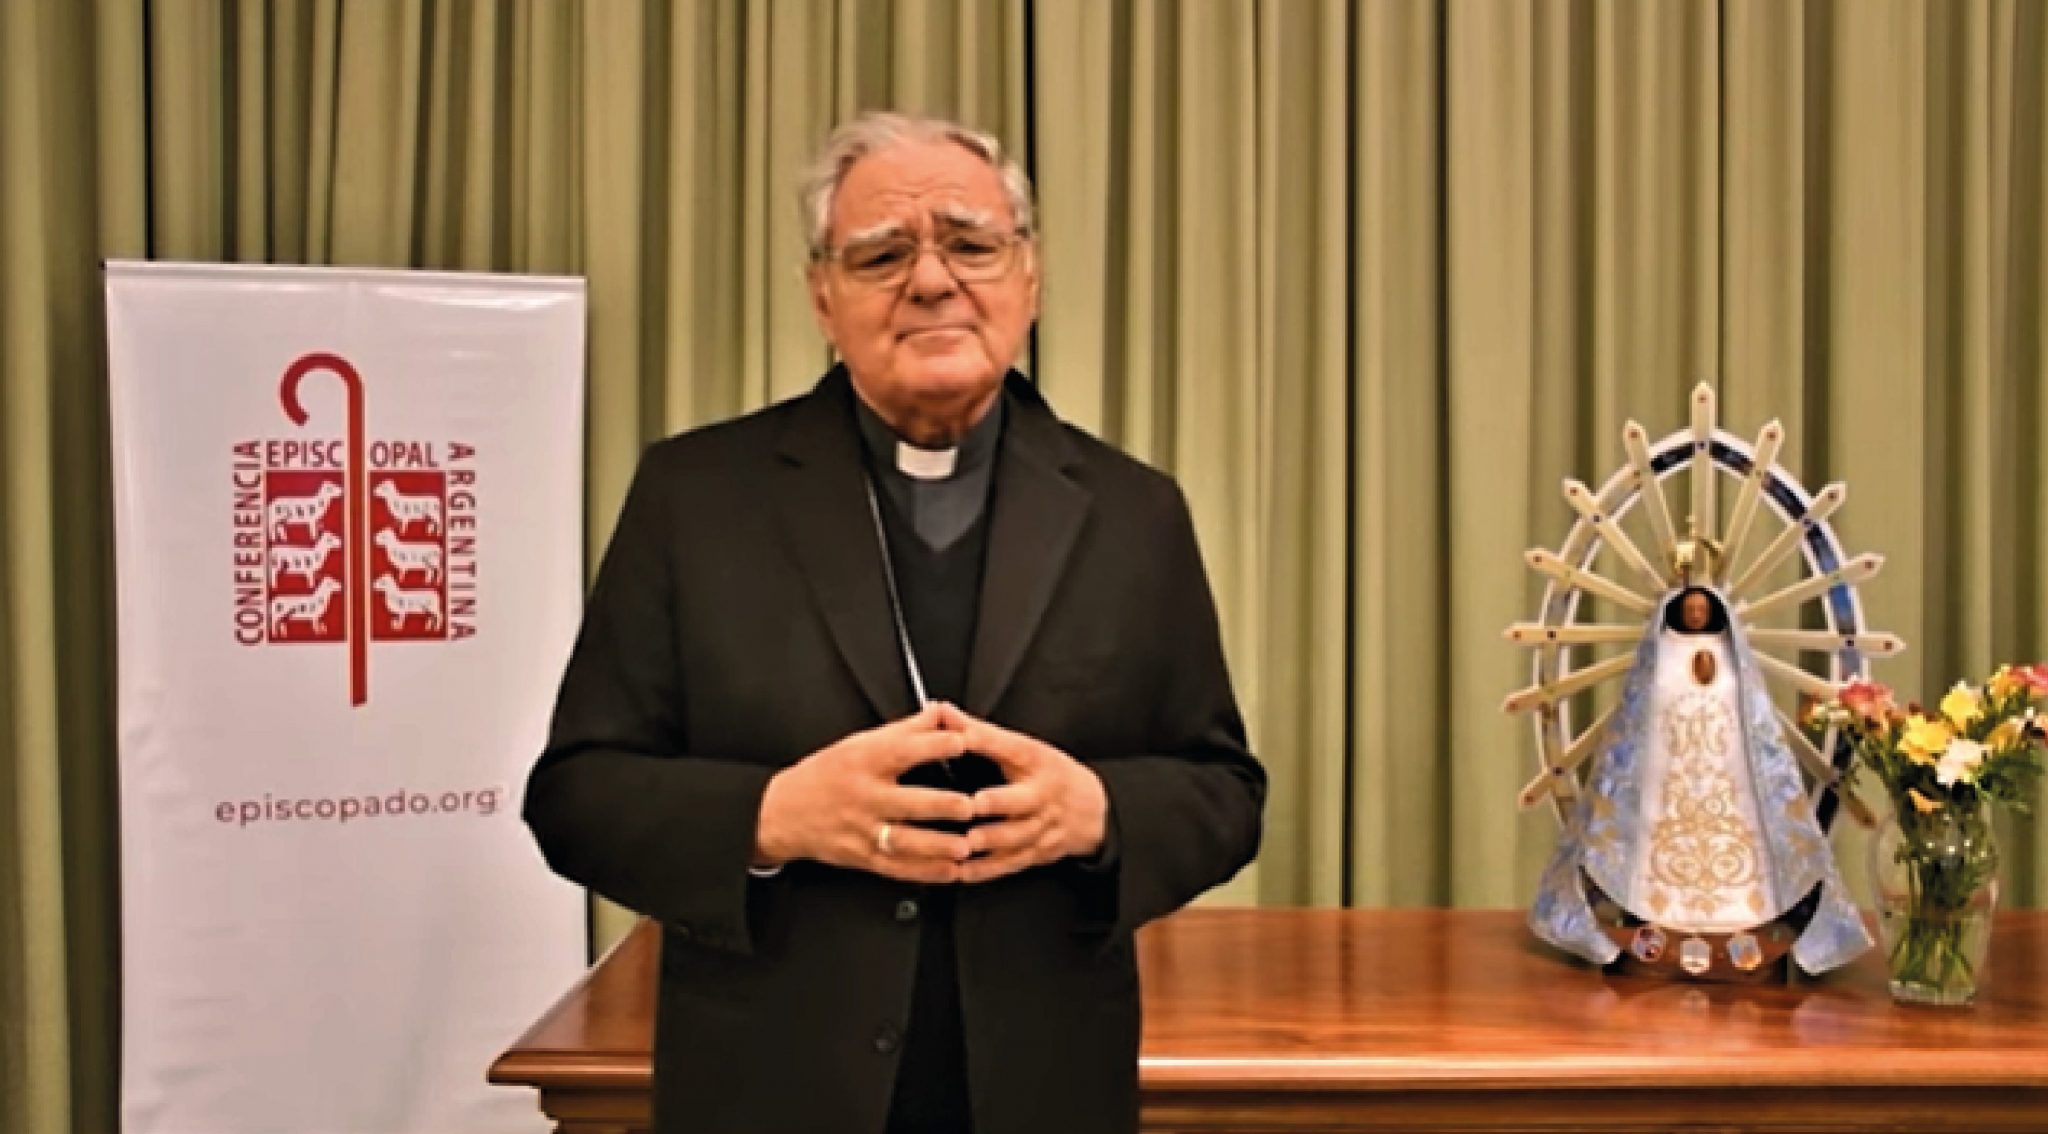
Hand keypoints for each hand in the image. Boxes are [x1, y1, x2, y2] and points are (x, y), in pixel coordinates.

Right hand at [755, 704, 975, 883]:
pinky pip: (898, 868)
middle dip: (941, 806)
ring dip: (938, 846)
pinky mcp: (863, 857)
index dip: (934, 745)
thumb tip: (941, 711)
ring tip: (965, 846)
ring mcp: (863, 830)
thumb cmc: (824, 775)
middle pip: (907, 802)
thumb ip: (905, 730)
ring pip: (905, 841)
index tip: (962, 741)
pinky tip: (950, 870)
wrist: (783, 813)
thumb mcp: (858, 743)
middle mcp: (864, 797)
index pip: (902, 751)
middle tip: (971, 806)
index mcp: (864, 762)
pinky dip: (926, 872)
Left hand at [941, 705, 1108, 883]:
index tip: (962, 738)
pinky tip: (964, 871)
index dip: (986, 741)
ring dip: (992, 841)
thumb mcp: (1021, 746)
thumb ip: (978, 731)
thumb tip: (940, 711)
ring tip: (967, 843)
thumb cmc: (1047, 773)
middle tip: (975, 805)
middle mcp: (1040, 795)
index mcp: (1034, 761)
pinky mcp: (1037, 852)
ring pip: (1018, 836)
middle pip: (1022, 799)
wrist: (1090, 809)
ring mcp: (1041, 826)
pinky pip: (1011, 863)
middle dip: (999, 803)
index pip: (1011, 747)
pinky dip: (987, 870)